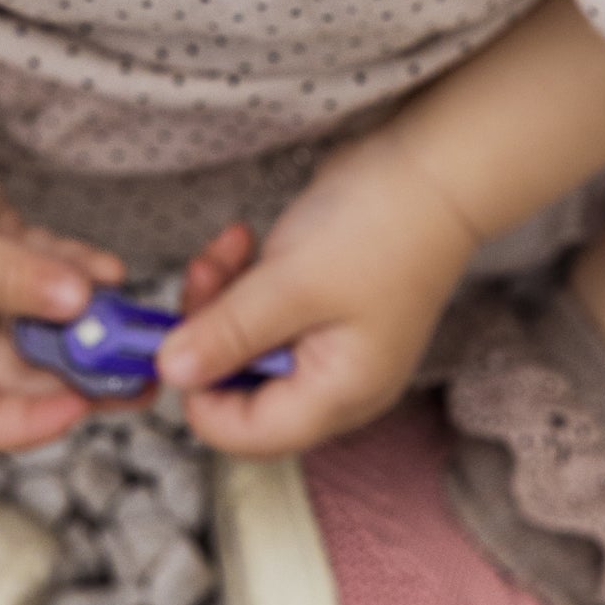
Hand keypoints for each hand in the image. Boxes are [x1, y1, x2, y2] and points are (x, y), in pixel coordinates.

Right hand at [0, 88, 122, 451]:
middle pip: (24, 373)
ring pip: (44, 321)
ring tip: (136, 319)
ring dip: (89, 320)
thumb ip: (9, 280)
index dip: (31, 422)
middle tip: (137, 369)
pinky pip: (49, 270)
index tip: (83, 405)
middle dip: (79, 370)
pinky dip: (81, 271)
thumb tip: (80, 303)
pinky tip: (112, 271)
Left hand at [154, 130, 481, 455]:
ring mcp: (326, 343)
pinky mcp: (317, 307)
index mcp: (336, 396)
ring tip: (223, 249)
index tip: (173, 339)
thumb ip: (228, 332)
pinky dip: (240, 280)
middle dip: (207, 334)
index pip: (245, 434)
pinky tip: (241, 238)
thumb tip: (170, 373)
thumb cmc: (380, 229)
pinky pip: (259, 311)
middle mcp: (331, 381)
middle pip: (238, 388)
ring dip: (219, 298)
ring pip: (242, 344)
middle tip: (202, 274)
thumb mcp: (292, 283)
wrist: (434, 170)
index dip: (199, 395)